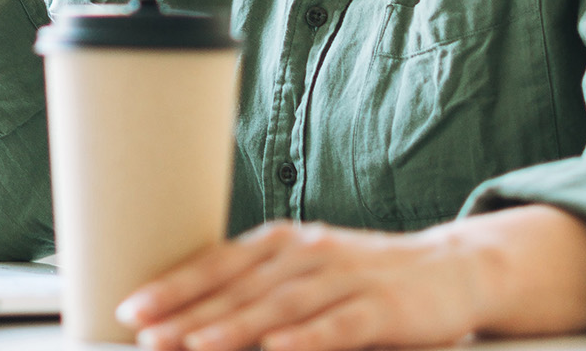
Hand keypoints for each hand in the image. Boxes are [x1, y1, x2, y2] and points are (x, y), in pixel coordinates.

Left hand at [117, 221, 480, 350]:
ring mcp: (346, 277)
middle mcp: (307, 253)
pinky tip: (280, 348)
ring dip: (236, 325)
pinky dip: (309, 336)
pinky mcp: (383, 306)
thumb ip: (257, 289)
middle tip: (147, 333)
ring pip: (282, 304)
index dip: (174, 286)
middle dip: (189, 312)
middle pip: (240, 286)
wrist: (453, 269)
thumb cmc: (364, 277)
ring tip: (196, 344)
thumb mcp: (306, 273)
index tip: (132, 308)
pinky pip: (341, 323)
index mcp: (281, 244)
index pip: (218, 263)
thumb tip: (192, 320)